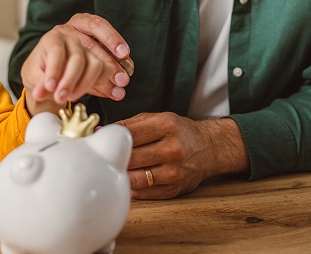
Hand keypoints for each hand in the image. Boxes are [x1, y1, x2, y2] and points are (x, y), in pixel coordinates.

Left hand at [20, 14, 131, 113]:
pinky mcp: (101, 56)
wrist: (53, 70)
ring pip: (96, 62)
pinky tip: (116, 91)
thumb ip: (39, 83)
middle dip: (72, 80)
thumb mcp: (33, 75)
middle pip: (77, 58)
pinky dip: (113, 80)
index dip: (54, 70)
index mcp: (53, 38)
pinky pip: (108, 67)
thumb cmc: (41, 69)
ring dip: (97, 81)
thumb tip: (40, 93)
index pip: (56, 51)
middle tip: (66, 98)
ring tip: (90, 96)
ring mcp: (89, 46)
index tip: (51, 88)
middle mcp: (73, 37)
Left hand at [115, 113, 249, 199]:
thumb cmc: (180, 132)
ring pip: (136, 177)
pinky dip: (132, 187)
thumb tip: (102, 132)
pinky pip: (144, 192)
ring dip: (121, 175)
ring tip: (113, 170)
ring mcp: (174, 171)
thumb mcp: (159, 118)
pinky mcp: (174, 189)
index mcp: (167, 126)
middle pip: (131, 157)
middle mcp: (172, 149)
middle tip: (102, 158)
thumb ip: (130, 124)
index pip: (130, 134)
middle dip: (114, 157)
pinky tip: (127, 180)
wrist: (210, 148)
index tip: (100, 140)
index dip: (111, 138)